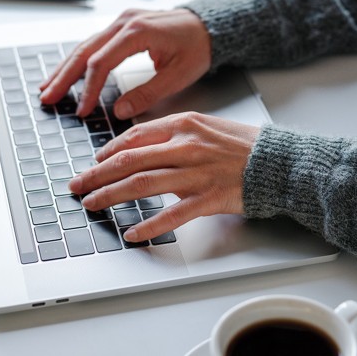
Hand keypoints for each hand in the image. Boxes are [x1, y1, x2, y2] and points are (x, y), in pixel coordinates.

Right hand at [39, 8, 211, 118]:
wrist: (209, 26)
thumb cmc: (198, 47)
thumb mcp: (179, 75)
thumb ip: (149, 93)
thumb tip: (120, 111)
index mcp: (138, 31)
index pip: (102, 62)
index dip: (88, 89)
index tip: (82, 110)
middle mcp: (125, 22)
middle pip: (85, 51)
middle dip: (64, 77)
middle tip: (47, 98)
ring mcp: (122, 21)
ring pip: (85, 46)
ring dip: (65, 68)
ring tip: (48, 88)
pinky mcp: (122, 25)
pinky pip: (95, 43)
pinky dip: (79, 60)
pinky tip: (66, 73)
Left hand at [68, 111, 259, 241]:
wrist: (279, 161)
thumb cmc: (246, 145)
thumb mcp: (208, 126)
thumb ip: (177, 133)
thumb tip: (144, 144)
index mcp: (184, 124)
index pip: (134, 136)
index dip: (107, 151)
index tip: (95, 162)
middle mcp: (186, 146)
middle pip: (129, 160)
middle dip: (96, 175)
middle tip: (77, 186)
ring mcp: (196, 173)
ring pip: (142, 184)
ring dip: (111, 196)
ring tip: (92, 205)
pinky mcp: (208, 198)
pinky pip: (172, 214)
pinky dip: (149, 225)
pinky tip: (133, 232)